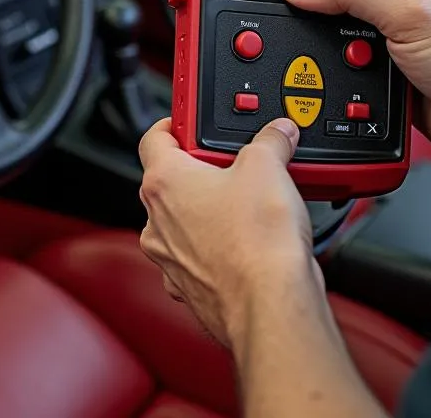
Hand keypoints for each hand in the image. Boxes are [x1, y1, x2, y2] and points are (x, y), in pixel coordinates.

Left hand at [138, 116, 319, 348]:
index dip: (173, 124)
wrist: (271, 307)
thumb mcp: (268, 168)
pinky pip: (198, 256)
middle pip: (171, 180)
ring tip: (249, 206)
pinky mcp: (190, 288)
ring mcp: (169, 259)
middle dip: (202, 170)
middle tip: (235, 164)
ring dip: (209, 211)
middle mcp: (157, 222)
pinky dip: (218, 247)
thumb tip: (277, 132)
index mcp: (164, 182)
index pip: (153, 138)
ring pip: (183, 222)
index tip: (188, 121)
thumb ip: (270, 141)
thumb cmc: (258, 243)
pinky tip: (248, 243)